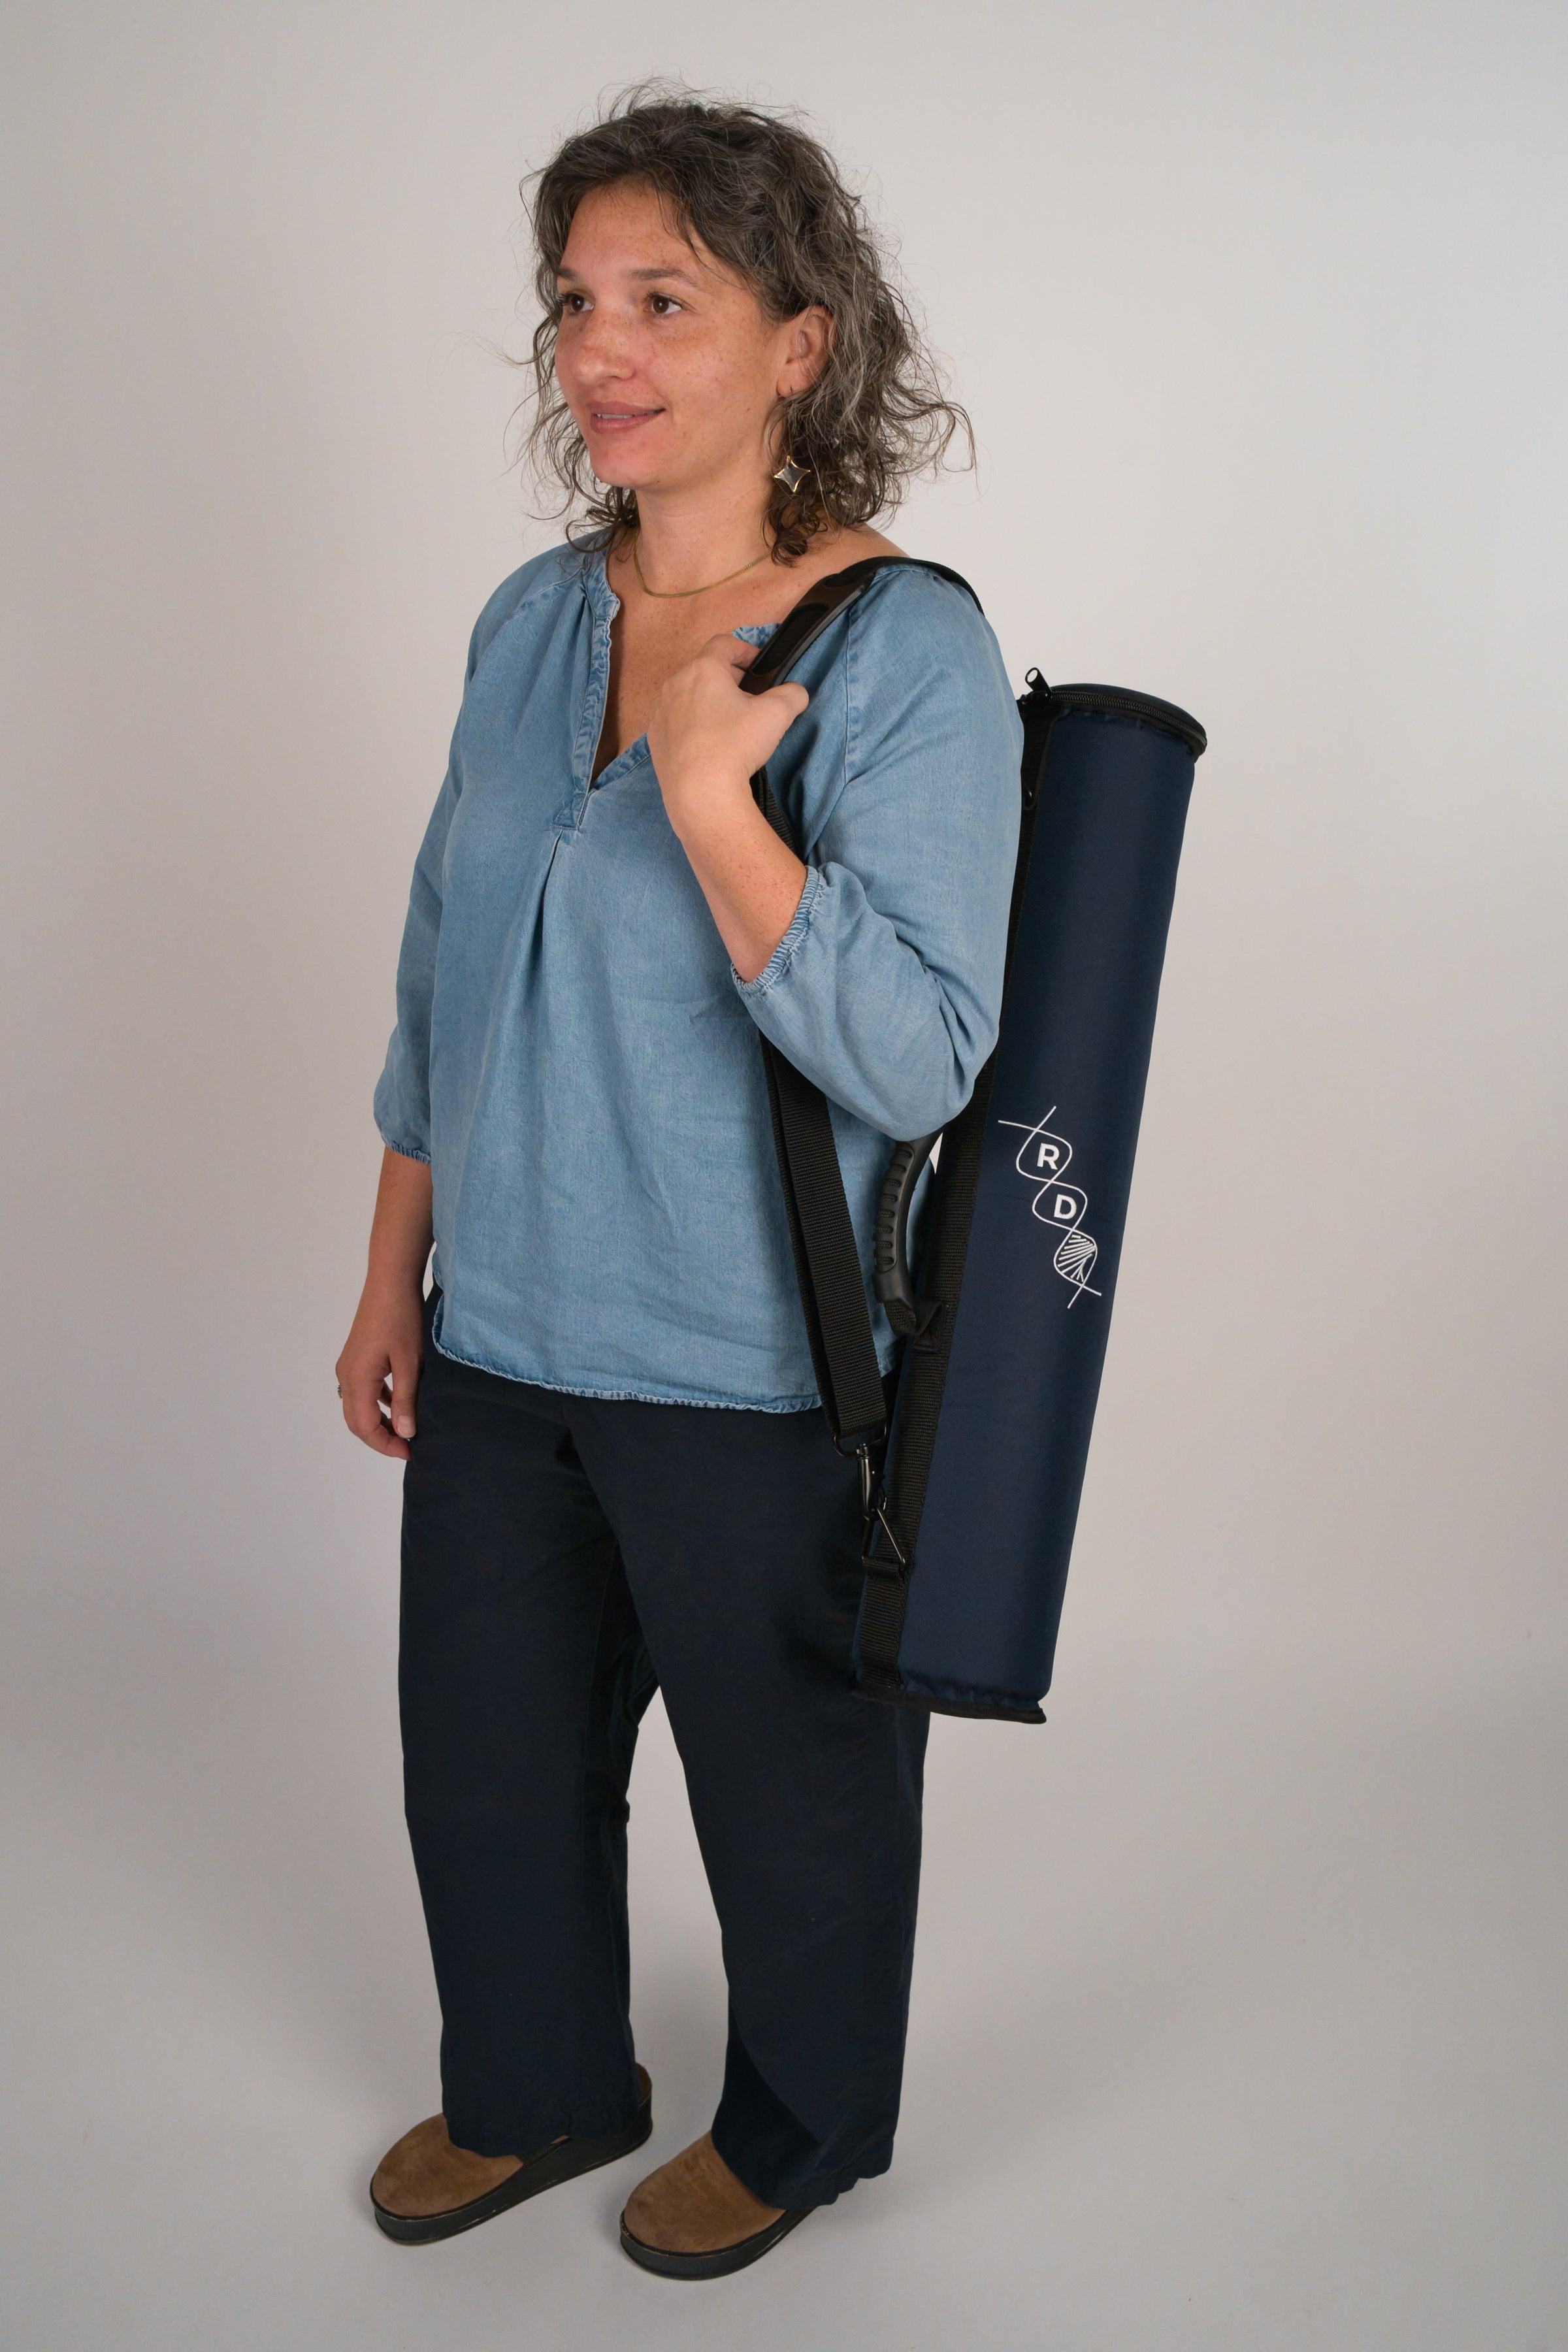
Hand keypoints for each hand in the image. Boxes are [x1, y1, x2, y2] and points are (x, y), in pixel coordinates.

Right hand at [336, 1276, 424, 1461]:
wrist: (391, 1281)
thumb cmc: (401, 1317)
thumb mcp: (409, 1363)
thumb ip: (406, 1400)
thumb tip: (405, 1433)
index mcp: (357, 1378)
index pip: (364, 1427)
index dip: (386, 1444)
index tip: (410, 1452)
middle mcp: (346, 1375)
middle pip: (357, 1421)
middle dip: (381, 1438)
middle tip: (408, 1446)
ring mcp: (349, 1366)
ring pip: (359, 1407)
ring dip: (380, 1422)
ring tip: (407, 1430)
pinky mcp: (357, 1358)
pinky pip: (364, 1391)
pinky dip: (379, 1403)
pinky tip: (400, 1404)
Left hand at [646, 633, 808, 833]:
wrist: (700, 793)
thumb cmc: (736, 745)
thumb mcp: (777, 714)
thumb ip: (792, 695)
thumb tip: (796, 693)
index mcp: (703, 669)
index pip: (723, 644)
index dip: (745, 650)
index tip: (759, 667)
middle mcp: (675, 684)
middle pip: (704, 669)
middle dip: (729, 679)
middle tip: (750, 699)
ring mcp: (661, 712)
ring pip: (689, 696)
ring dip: (709, 702)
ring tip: (729, 724)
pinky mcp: (655, 739)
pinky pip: (677, 722)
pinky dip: (693, 725)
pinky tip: (708, 745)